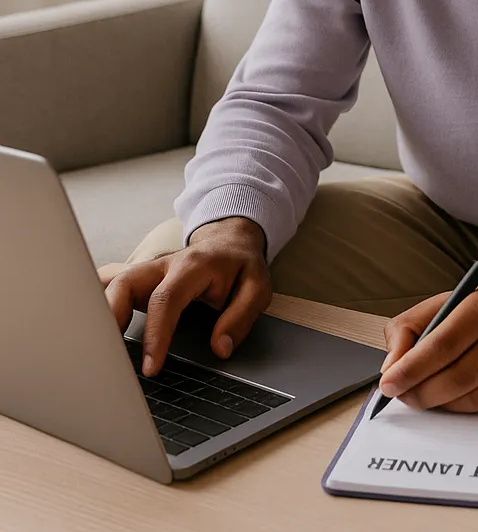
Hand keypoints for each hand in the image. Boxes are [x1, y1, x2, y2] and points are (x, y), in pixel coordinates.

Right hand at [98, 217, 271, 377]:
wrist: (230, 241)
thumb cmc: (241, 265)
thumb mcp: (257, 287)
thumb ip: (240, 317)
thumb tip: (220, 348)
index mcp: (192, 266)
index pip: (166, 299)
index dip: (155, 334)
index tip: (149, 367)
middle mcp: (164, 266)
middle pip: (125, 284)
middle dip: (109, 318)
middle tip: (106, 357)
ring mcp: (148, 271)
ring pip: (111, 285)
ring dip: (98, 314)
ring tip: (93, 350)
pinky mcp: (140, 280)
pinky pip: (111, 288)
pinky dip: (96, 306)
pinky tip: (88, 330)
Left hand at [378, 262, 477, 412]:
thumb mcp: (449, 299)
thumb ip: (411, 327)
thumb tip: (391, 367)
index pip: (444, 344)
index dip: (411, 368)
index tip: (389, 384)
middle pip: (458, 377)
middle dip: (421, 392)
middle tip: (402, 395)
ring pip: (474, 399)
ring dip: (440, 404)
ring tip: (424, 394)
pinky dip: (464, 405)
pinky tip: (455, 393)